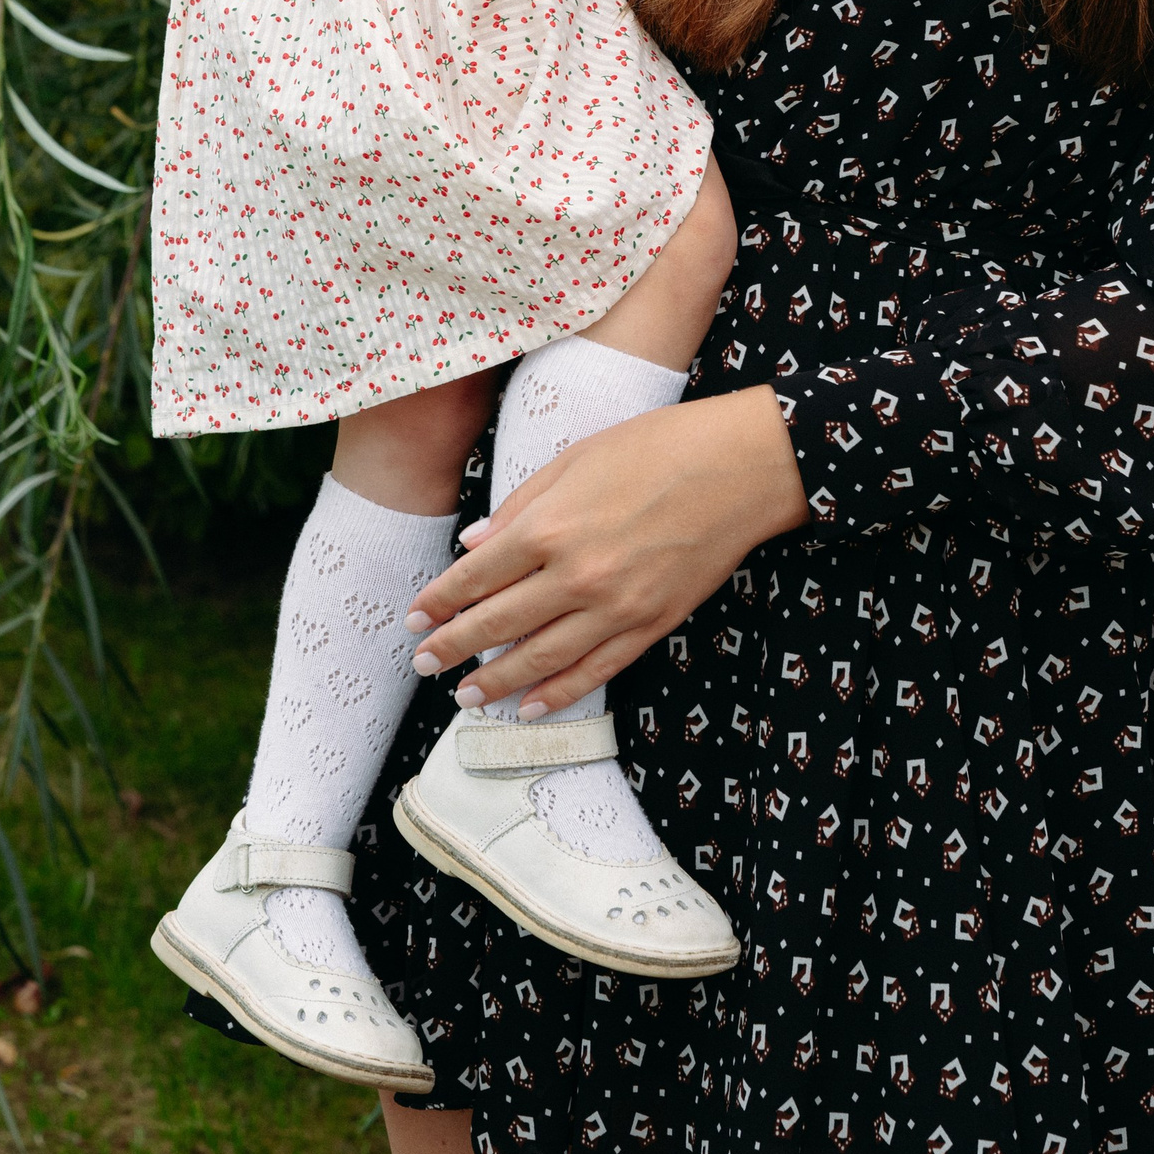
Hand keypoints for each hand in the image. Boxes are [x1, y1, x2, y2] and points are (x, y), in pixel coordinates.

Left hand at [403, 386, 808, 712]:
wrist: (739, 467)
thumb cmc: (659, 447)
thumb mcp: (577, 457)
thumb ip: (522, 504)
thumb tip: (475, 543)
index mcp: (551, 526)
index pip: (476, 576)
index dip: (440, 601)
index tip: (414, 618)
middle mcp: (576, 575)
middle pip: (497, 623)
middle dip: (453, 647)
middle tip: (423, 663)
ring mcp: (615, 607)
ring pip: (540, 659)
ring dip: (495, 682)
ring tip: (465, 696)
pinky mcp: (650, 624)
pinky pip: (594, 670)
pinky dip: (557, 693)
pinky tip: (529, 706)